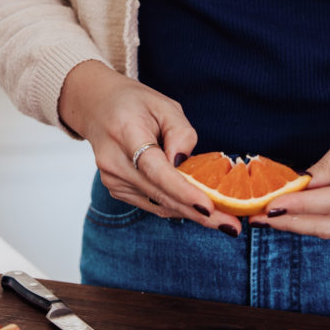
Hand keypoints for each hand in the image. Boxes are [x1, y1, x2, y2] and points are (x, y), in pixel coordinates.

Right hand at [58, 61, 241, 233]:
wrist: (98, 107)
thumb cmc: (134, 103)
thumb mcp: (165, 105)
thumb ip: (181, 133)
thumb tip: (186, 166)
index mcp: (125, 133)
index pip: (155, 168)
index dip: (181, 190)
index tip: (208, 206)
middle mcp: (114, 161)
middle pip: (160, 194)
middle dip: (198, 213)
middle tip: (231, 226)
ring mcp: (112, 180)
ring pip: (158, 204)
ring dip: (191, 213)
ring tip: (224, 222)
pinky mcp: (116, 190)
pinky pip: (152, 203)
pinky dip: (176, 207)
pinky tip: (199, 210)